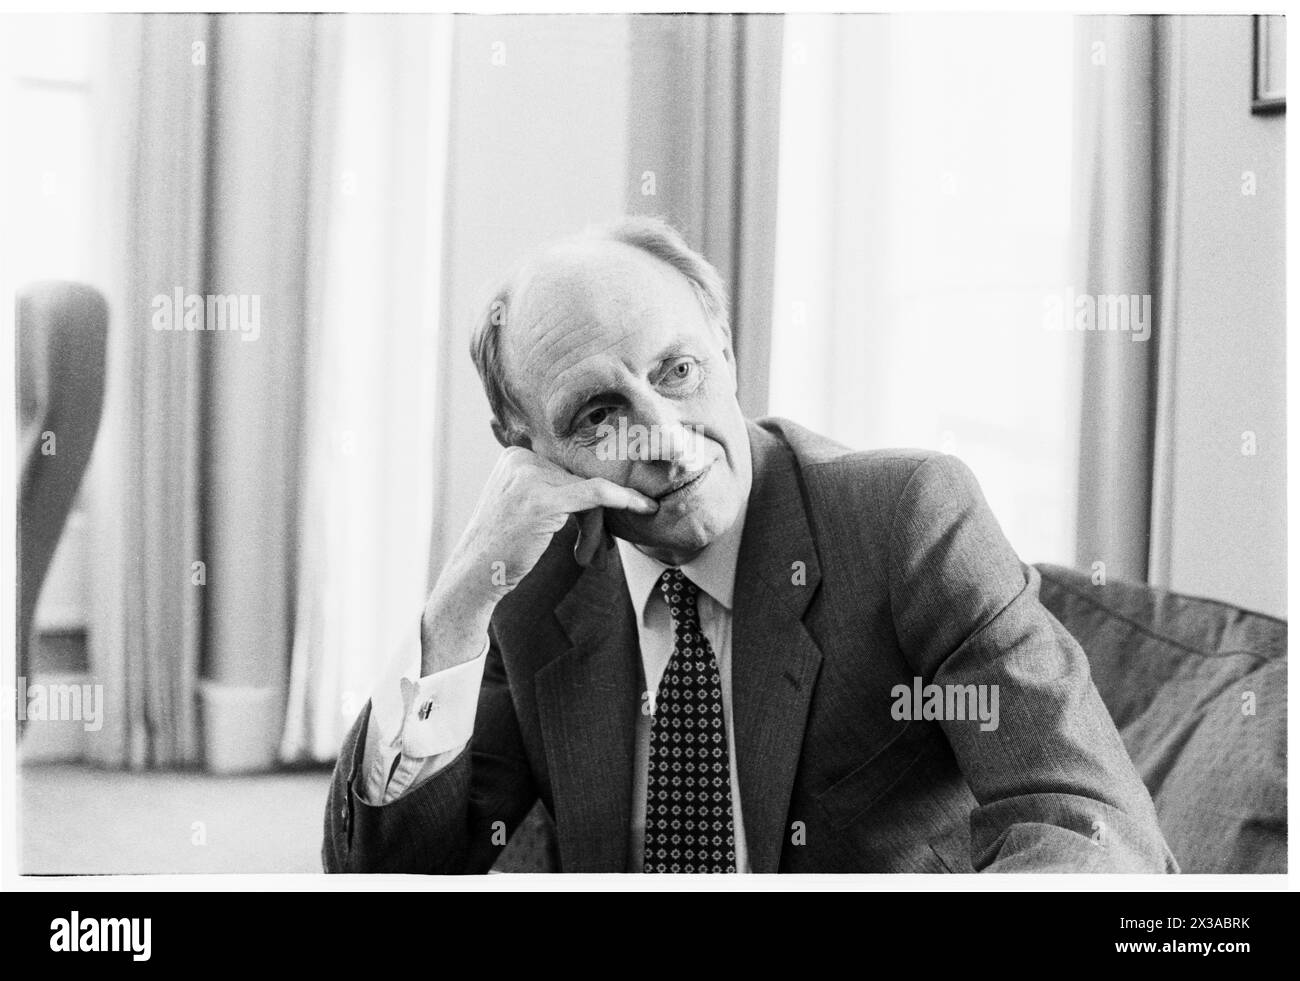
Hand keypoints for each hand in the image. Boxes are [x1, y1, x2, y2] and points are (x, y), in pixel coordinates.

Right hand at [420, 446, 658, 672]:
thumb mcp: (523, 508)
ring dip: (597, 528)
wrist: (472, 578)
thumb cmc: (502, 550)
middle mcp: (521, 458)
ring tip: (589, 556)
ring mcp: (530, 476)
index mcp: (516, 455)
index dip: (589, 501)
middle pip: (581, 479)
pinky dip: (625, 500)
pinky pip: (597, 495)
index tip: (604, 523)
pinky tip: (645, 507)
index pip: (569, 470)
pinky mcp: (543, 499)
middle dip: (594, 517)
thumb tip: (603, 485)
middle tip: (594, 550)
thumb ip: (552, 488)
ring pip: (591, 491)